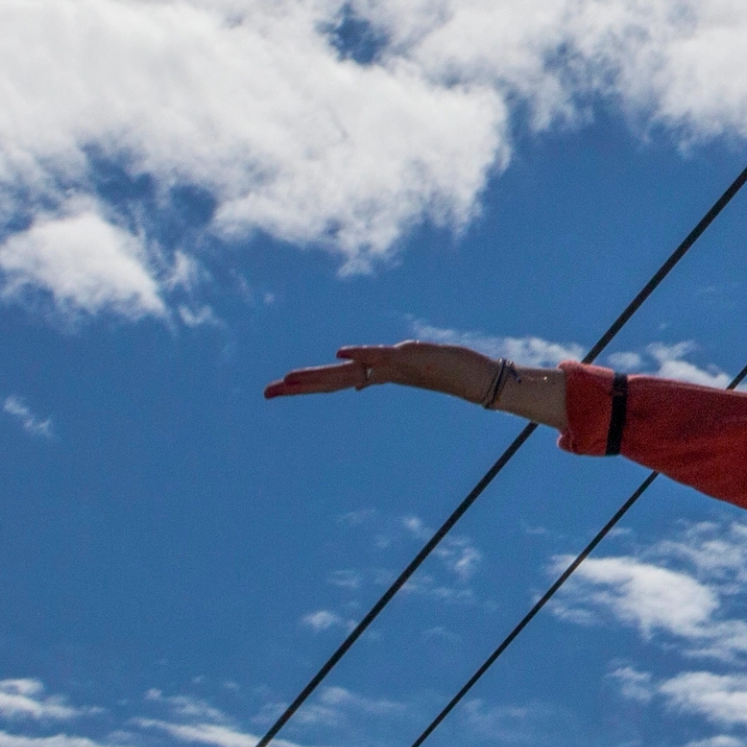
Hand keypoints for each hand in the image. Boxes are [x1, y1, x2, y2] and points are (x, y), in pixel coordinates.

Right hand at [263, 341, 499, 402]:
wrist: (479, 378)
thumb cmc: (446, 370)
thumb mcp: (406, 367)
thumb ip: (379, 371)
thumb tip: (356, 382)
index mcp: (376, 375)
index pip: (334, 381)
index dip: (304, 386)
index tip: (275, 390)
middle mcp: (380, 373)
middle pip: (332, 380)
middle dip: (299, 386)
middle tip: (267, 392)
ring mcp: (393, 366)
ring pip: (349, 372)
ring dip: (319, 375)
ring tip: (290, 379)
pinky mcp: (410, 357)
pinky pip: (380, 355)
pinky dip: (361, 354)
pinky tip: (342, 353)